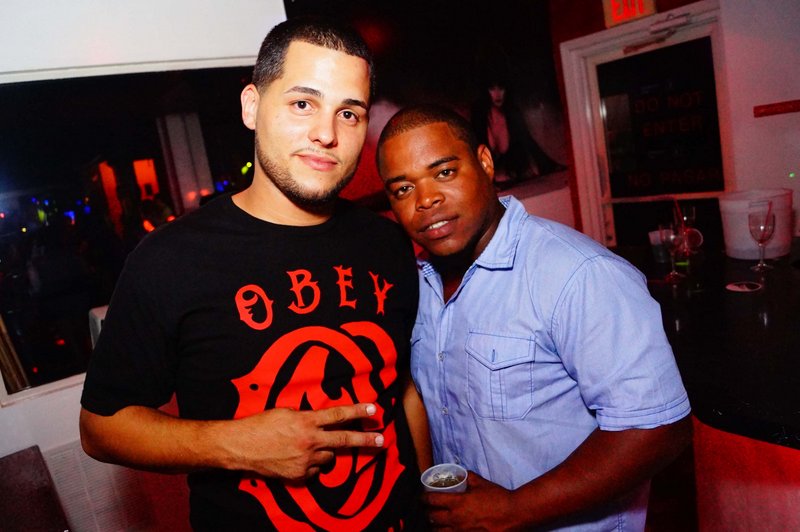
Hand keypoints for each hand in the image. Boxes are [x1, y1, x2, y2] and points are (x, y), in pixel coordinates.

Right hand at [226, 403, 383, 479]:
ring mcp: (305, 460)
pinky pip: (314, 470)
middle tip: (381, 439)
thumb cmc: (261, 425)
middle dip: (365, 439)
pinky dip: (310, 464)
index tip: (374, 409)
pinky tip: (296, 458)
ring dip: (325, 451)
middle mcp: (309, 441)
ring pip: (328, 456)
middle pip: (343, 439)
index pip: (338, 415)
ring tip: (307, 446)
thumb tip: (321, 421)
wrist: (241, 446)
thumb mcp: (286, 412)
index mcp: (306, 421)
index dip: (357, 411)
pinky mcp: (298, 475)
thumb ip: (307, 417)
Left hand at [424, 472, 520, 530]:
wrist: (514, 514)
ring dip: (434, 527)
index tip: (422, 497)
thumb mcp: (481, 483)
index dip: (423, 498)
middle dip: (427, 513)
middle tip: (427, 510)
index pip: (432, 500)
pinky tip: (448, 531)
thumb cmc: (498, 497)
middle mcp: (456, 519)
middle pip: (432, 518)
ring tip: (435, 524)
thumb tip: (461, 473)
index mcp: (458, 502)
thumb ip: (469, 477)